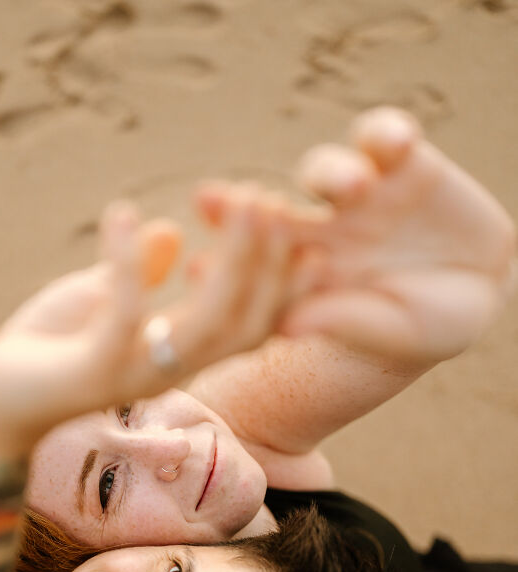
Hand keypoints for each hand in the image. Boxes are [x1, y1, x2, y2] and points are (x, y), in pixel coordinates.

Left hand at [0, 193, 292, 450]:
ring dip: (232, 263)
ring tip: (237, 201)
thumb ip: (137, 272)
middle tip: (268, 197)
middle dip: (269, 261)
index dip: (280, 271)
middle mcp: (170, 370)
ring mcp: (134, 375)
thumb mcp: (97, 300)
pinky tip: (120, 211)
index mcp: (180, 355)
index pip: (255, 319)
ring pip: (208, 325)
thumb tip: (171, 230)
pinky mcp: (91, 372)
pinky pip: (124, 317)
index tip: (281, 211)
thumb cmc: (45, 353)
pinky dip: (126, 264)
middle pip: (248, 322)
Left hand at [198, 108, 515, 361]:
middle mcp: (320, 232)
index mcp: (304, 279)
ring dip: (330, 174)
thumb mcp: (393, 330)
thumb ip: (342, 321)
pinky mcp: (399, 161)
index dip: (226, 270)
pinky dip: (388, 134)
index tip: (194, 271)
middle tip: (211, 202)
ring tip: (355, 188)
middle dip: (240, 207)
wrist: (482, 289)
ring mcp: (357, 194)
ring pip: (322, 171)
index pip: (256, 273)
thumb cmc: (429, 325)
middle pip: (271, 213)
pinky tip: (399, 144)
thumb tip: (285, 326)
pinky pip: (382, 136)